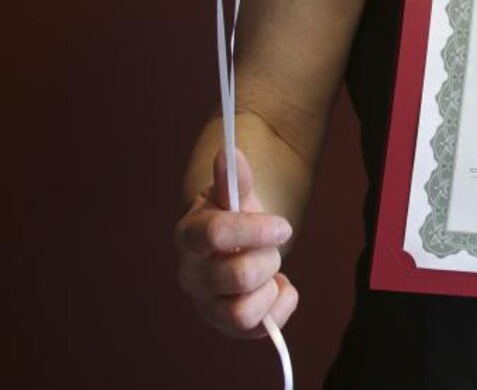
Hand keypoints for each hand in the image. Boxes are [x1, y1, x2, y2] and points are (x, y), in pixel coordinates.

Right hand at [175, 148, 298, 336]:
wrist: (232, 245)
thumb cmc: (232, 216)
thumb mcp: (234, 195)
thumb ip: (234, 177)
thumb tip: (230, 152)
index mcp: (189, 235)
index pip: (215, 234)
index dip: (255, 229)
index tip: (283, 224)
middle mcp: (191, 275)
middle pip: (238, 275)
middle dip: (268, 257)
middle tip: (273, 246)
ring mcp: (207, 306)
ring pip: (244, 312)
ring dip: (269, 286)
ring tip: (271, 270)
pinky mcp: (228, 328)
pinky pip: (260, 329)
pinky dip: (281, 306)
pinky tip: (277, 287)